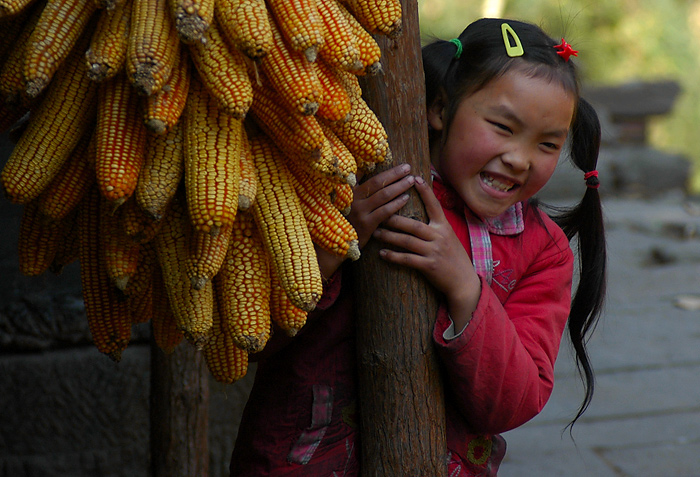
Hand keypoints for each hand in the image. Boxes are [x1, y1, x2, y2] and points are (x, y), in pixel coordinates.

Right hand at [315, 164, 414, 279]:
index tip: (403, 166)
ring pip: (383, 196)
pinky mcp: (366, 224)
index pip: (372, 177)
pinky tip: (405, 198)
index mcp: (350, 191)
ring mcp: (359, 211)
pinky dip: (396, 204)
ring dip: (399, 187)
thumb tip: (365, 169)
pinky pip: (384, 211)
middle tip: (409, 169)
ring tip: (410, 181)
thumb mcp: (347, 201)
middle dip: (395, 174)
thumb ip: (355, 185)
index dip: (389, 171)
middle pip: (378, 183)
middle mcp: (353, 199)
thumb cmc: (346, 220)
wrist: (336, 243)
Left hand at [372, 175, 480, 324]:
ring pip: (407, 241)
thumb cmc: (453, 257)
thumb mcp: (449, 237)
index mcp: (444, 227)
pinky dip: (393, 256)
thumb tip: (422, 211)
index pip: (434, 205)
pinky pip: (407, 259)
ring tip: (375, 232)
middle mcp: (439, 236)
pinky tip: (382, 254)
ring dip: (389, 237)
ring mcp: (434, 251)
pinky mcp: (429, 266)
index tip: (414, 178)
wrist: (463, 281)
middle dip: (394, 219)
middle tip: (379, 213)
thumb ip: (436, 225)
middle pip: (413, 224)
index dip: (425, 192)